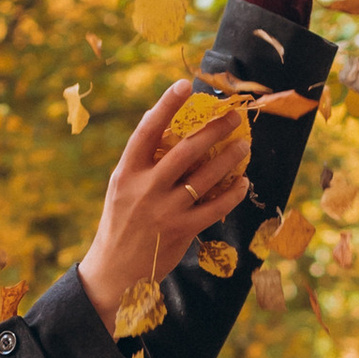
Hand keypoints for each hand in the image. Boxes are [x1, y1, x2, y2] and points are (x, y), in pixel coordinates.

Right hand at [80, 78, 251, 334]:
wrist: (114, 272)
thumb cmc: (120, 225)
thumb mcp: (122, 190)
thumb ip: (143, 165)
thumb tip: (169, 131)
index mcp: (127, 172)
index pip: (147, 130)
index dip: (166, 105)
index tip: (185, 85)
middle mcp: (145, 187)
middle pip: (185, 149)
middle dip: (213, 129)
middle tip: (233, 117)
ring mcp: (165, 209)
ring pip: (205, 176)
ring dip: (229, 158)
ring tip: (244, 146)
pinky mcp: (181, 230)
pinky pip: (215, 207)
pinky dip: (232, 194)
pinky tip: (243, 184)